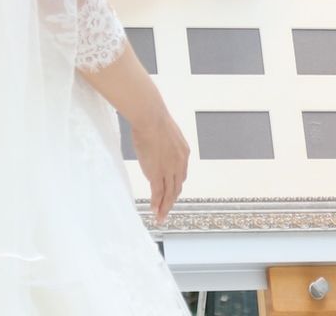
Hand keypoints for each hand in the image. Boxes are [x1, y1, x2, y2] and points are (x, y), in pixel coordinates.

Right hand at [130, 104, 189, 223]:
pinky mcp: (156, 173)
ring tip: (160, 216)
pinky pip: (158, 193)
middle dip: (171, 201)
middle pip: (177, 188)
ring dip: (165, 207)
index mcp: (184, 153)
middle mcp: (179, 163)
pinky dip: (156, 203)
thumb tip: (160, 148)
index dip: (175, 187)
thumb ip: (167, 146)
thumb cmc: (155, 120)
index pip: (181, 175)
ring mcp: (168, 169)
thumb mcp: (168, 135)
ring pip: (169, 194)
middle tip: (166, 210)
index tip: (171, 194)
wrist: (151, 118)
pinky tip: (154, 210)